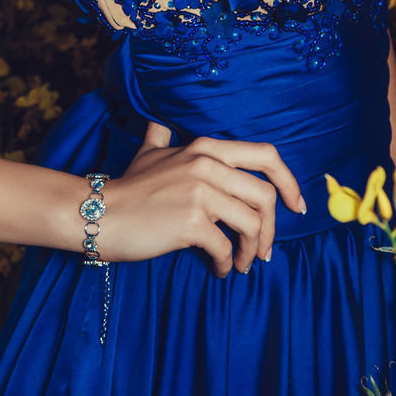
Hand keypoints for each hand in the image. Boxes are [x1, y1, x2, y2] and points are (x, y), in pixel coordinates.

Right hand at [101, 119, 304, 276]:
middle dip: (273, 230)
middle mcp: (207, 164)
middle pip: (265, 196)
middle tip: (263, 252)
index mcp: (206, 147)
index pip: (266, 155)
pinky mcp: (191, 222)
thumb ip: (161, 139)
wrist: (99, 213)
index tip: (296, 206)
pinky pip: (227, 248)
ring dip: (253, 251)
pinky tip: (220, 269)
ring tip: (243, 264)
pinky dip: (229, 264)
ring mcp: (200, 192)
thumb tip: (159, 126)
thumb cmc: (128, 188)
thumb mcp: (148, 154)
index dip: (289, 181)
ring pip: (253, 224)